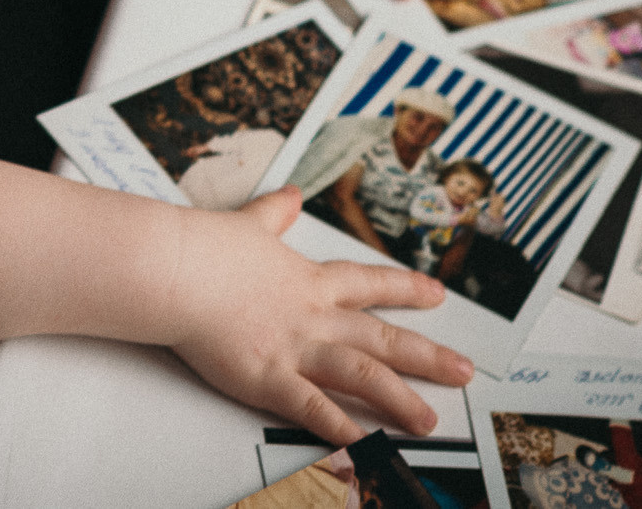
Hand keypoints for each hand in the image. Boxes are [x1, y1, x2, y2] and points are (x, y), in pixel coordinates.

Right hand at [166, 187, 470, 442]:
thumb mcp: (248, 223)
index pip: (369, 284)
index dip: (406, 289)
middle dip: (428, 356)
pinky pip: (314, 409)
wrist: (177, 268)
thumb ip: (273, 213)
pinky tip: (366, 447)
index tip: (437, 295)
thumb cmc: (205, 247)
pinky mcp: (269, 377)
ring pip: (362, 375)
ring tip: (428, 421)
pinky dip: (342, 430)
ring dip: (399, 399)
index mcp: (309, 280)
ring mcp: (295, 349)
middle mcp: (313, 316)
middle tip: (464, 371)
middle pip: (383, 338)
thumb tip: (288, 195)